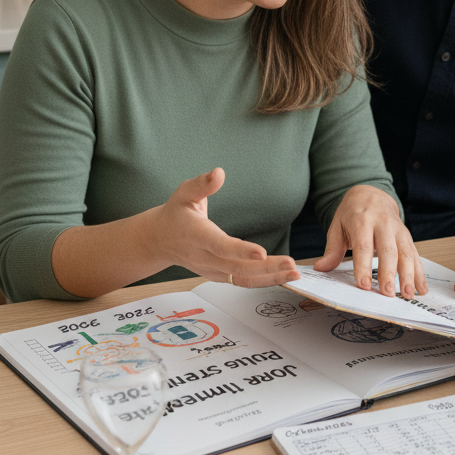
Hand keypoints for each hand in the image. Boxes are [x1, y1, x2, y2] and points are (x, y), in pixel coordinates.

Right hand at [155, 169, 300, 288]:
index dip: (240, 251)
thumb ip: (202, 184)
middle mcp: (204, 257)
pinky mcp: (219, 276)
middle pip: (237, 268)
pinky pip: (243, 282)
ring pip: (242, 280)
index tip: (261, 253)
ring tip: (295, 274)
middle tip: (291, 264)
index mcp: (196, 235)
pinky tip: (285, 277)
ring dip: (270, 279)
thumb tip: (219, 172)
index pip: (220, 245)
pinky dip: (264, 282)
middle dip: (266, 268)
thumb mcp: (184, 193)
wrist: (160, 240)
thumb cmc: (176, 213)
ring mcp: (212, 270)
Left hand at [314, 185, 425, 297]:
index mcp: (362, 220)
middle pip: (387, 251)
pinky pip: (415, 255)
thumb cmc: (353, 214)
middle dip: (388, 273)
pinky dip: (419, 273)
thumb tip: (320, 268)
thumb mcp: (338, 227)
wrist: (372, 195)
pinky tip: (421, 288)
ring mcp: (398, 230)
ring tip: (406, 294)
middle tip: (386, 293)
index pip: (363, 246)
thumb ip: (332, 250)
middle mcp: (383, 224)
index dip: (363, 266)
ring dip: (408, 275)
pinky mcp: (407, 237)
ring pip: (405, 253)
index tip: (364, 285)